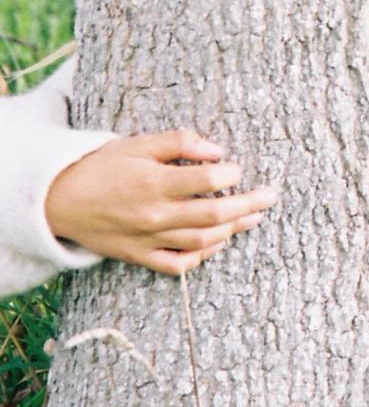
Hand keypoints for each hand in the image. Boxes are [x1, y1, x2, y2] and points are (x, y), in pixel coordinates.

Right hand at [43, 134, 277, 276]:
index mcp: (153, 182)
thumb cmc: (102, 166)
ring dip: (233, 229)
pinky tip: (218, 243)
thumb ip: (179, 142)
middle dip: (249, 204)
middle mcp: (154, 214)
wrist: (59, 200)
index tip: (238, 167)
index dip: (231, 173)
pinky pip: (177, 264)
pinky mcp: (139, 256)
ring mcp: (147, 239)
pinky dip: (201, 256)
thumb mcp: (138, 143)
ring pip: (201, 240)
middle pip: (214, 214)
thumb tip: (218, 150)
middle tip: (272, 196)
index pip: (207, 180)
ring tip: (254, 217)